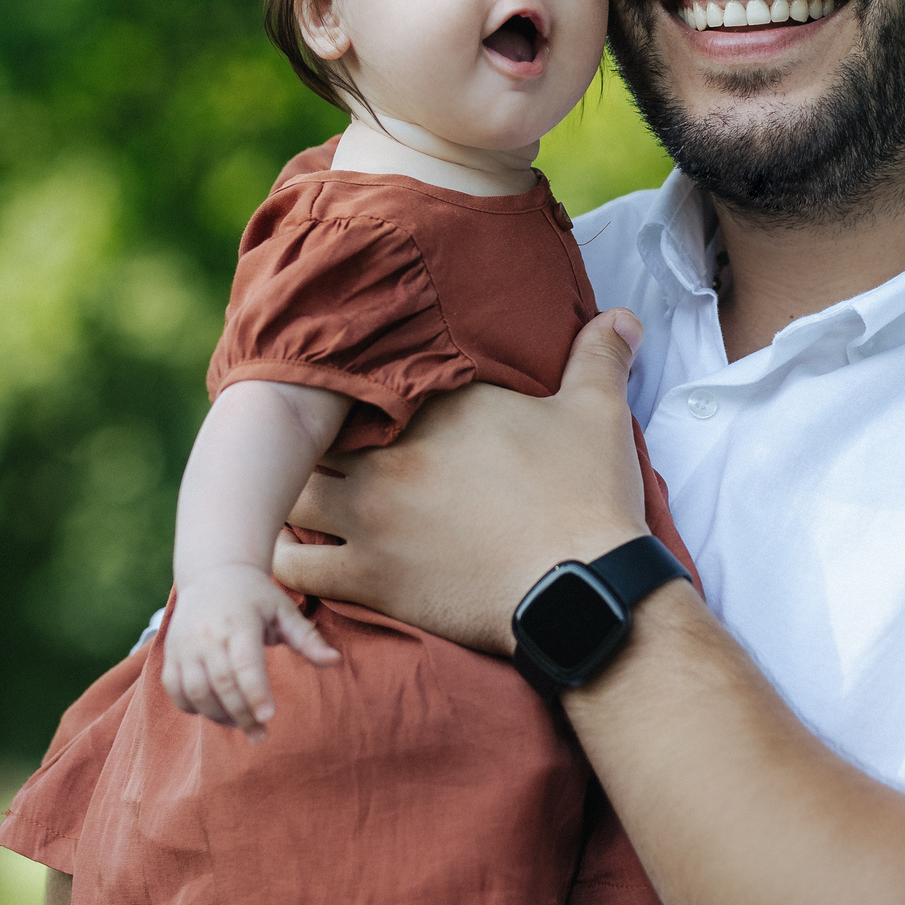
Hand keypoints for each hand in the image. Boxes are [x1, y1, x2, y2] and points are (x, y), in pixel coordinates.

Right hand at [160, 563, 336, 740]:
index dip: (255, 692)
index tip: (269, 716)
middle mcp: (208, 634)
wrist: (213, 573)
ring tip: (241, 725)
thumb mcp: (284, 611)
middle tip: (260, 734)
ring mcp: (185, 645)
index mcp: (240, 623)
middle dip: (242, 714)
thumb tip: (335, 661)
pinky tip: (215, 712)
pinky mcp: (170, 653)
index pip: (245, 664)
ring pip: (196, 692)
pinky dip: (192, 707)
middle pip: (222, 684)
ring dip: (217, 715)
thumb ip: (307, 639)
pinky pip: (176, 690)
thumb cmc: (256, 596)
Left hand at [275, 310, 651, 655]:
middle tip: (317, 443)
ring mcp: (372, 515)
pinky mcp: (367, 576)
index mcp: (440, 406)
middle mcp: (392, 452)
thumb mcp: (599, 413)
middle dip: (314, 434)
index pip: (374, 375)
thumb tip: (622, 315)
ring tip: (298, 495)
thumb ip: (600, 355)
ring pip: (292, 492)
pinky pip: (293, 566)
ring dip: (290, 491)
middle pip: (319, 430)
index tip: (361, 395)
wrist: (581, 589)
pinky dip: (281, 560)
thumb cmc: (588, 498)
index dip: (362, 385)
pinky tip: (286, 556)